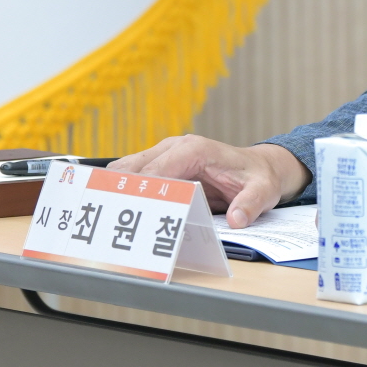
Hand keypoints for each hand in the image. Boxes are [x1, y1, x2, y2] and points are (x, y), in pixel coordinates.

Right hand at [109, 136, 310, 227]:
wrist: (259, 168)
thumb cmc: (257, 178)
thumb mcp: (262, 191)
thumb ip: (250, 204)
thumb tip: (237, 219)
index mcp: (195, 149)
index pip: (157, 170)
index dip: (141, 191)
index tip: (127, 212)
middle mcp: (176, 147)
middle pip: (135, 168)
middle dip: (120, 191)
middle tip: (107, 216)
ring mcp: (166, 154)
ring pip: (127, 170)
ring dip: (116, 190)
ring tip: (104, 215)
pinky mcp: (162, 165)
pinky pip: (134, 176)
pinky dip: (123, 191)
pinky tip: (116, 210)